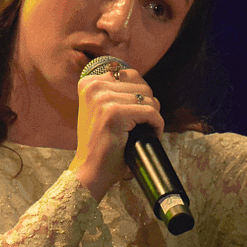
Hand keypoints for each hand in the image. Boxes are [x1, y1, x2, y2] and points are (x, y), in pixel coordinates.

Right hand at [68, 62, 163, 201]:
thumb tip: (144, 83)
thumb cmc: (101, 143)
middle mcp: (94, 87)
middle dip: (148, 106)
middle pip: (142, 85)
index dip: (140, 96)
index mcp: (89, 82)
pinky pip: (151, 112)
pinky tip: (149, 136)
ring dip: (152, 118)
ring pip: (149, 99)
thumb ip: (117, 91)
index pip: (131, 75)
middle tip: (140, 126)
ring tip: (142, 132)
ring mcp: (103, 99)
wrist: (90, 171)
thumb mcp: (102, 109)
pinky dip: (156, 126)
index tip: (135, 115)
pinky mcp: (114, 114)